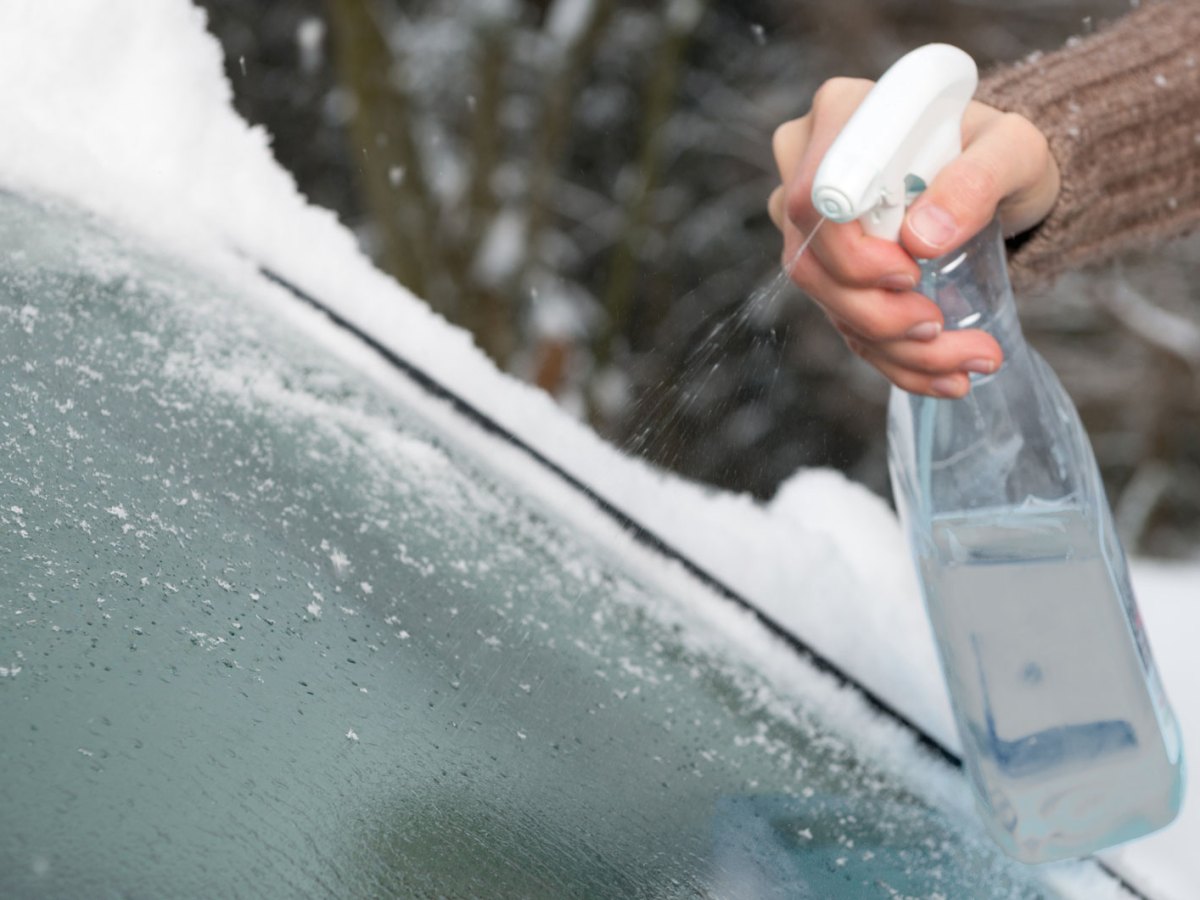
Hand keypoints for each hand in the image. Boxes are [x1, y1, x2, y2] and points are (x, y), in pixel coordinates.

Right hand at [768, 77, 1059, 397]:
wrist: (998, 178)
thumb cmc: (1001, 150)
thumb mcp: (1015, 149)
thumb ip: (978, 178)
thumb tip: (923, 238)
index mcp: (843, 116)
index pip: (815, 197)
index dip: (851, 250)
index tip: (911, 272)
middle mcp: (810, 168)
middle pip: (810, 260)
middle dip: (876, 313)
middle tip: (939, 327)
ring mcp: (812, 223)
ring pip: (827, 301)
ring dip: (893, 347)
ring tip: (965, 361)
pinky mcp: (828, 267)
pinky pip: (845, 323)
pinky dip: (895, 360)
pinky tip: (945, 377)